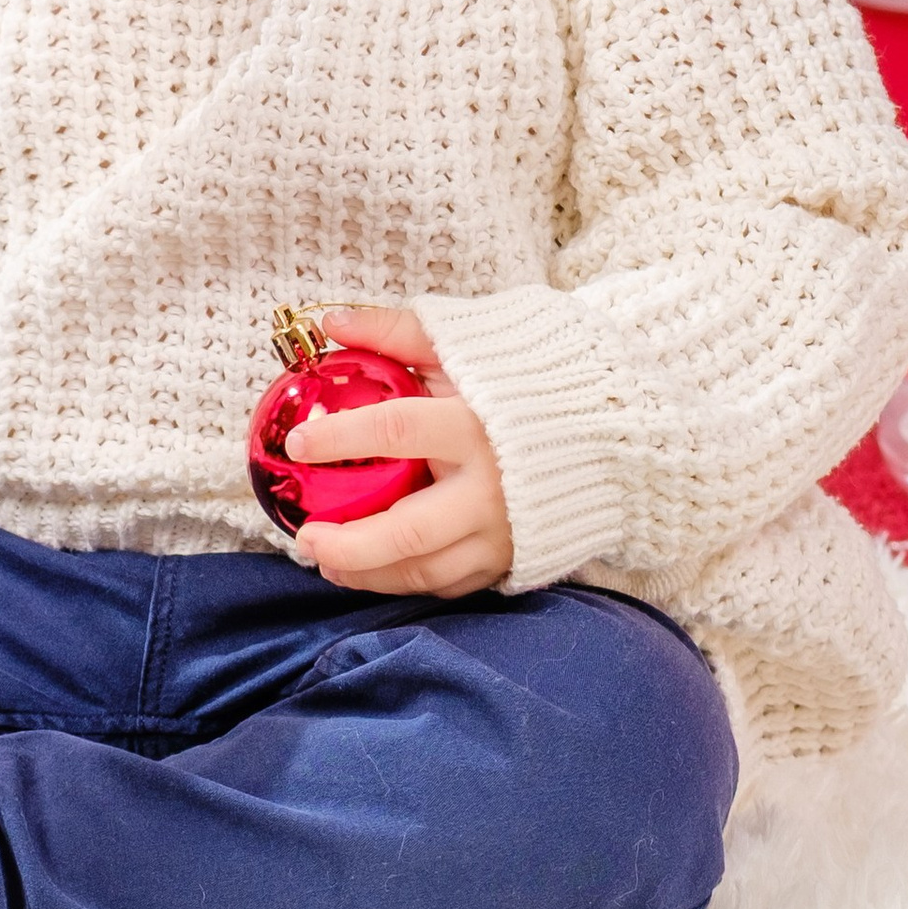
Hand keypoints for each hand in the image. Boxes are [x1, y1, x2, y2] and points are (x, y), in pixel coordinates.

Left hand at [282, 304, 512, 598]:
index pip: (394, 432)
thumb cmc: (529, 380)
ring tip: (324, 559)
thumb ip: (397, 333)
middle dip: (345, 543)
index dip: (339, 438)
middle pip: (405, 532)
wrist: (612, 428)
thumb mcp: (467, 343)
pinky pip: (451, 584)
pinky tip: (372, 571)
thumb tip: (332, 323)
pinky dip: (405, 582)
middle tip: (304, 536)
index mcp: (475, 426)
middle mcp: (491, 489)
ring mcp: (505, 532)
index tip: (296, 443)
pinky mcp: (514, 559)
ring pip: (424, 570)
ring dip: (366, 572)